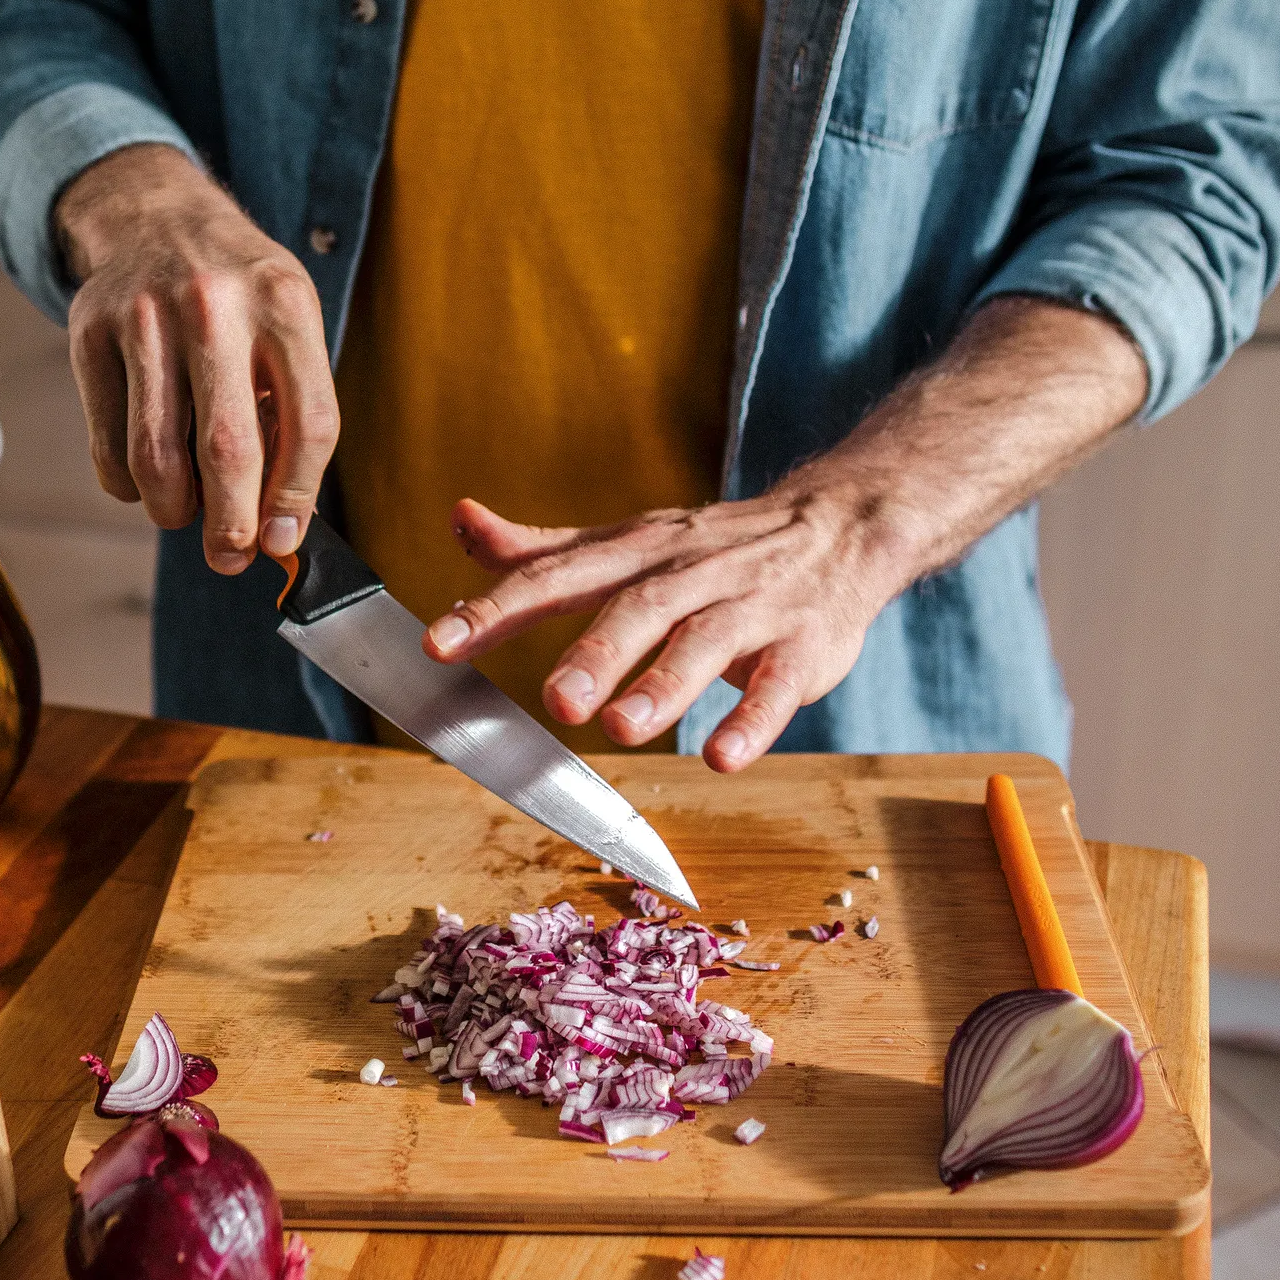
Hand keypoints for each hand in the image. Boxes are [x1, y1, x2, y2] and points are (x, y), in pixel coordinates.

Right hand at [58, 144, 339, 573]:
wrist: (155, 216)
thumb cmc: (238, 292)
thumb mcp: (288, 326)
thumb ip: (293, 413)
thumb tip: (282, 526)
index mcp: (285, 302)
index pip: (308, 422)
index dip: (298, 497)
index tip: (284, 540)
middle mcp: (215, 304)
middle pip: (228, 448)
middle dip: (232, 525)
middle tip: (230, 556)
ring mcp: (145, 317)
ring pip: (156, 457)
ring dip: (174, 510)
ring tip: (185, 511)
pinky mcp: (89, 333)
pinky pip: (108, 446)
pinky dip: (128, 485)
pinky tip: (146, 477)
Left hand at [422, 493, 896, 769]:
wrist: (840, 526)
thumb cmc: (710, 547)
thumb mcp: (624, 540)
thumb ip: (541, 549)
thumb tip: (460, 522)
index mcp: (634, 551)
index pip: (556, 575)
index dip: (495, 608)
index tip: (439, 643)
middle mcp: (687, 574)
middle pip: (637, 608)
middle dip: (596, 653)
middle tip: (553, 701)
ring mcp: (750, 608)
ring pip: (705, 642)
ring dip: (665, 685)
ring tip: (621, 726)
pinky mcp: (803, 648)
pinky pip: (780, 685)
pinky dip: (753, 721)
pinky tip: (722, 758)